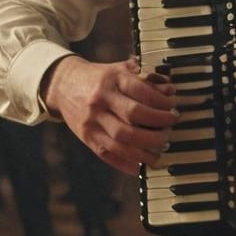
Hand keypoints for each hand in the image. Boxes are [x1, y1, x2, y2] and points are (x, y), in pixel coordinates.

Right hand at [41, 56, 178, 174]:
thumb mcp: (120, 70)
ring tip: (163, 147)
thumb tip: (170, 89)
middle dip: (157, 124)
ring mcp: (92, 122)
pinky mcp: (87, 138)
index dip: (161, 101)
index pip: (141, 91)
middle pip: (133, 116)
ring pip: (122, 140)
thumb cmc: (100, 78)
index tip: (172, 107)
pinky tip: (143, 165)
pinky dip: (127, 163)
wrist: (63, 85)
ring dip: (147, 148)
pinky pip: (108, 155)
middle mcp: (101, 101)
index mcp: (112, 80)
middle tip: (171, 126)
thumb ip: (145, 78)